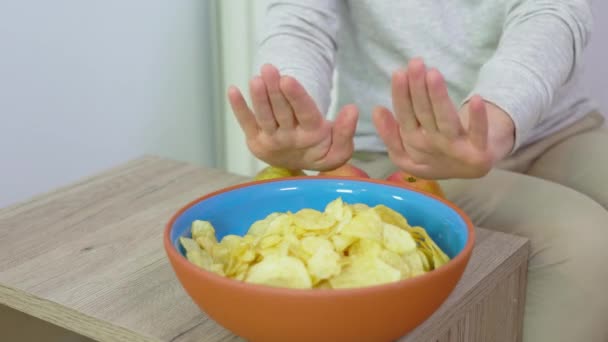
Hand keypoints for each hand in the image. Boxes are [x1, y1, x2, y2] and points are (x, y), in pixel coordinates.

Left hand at [227, 64, 358, 170]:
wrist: (302, 165)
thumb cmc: (323, 149)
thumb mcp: (341, 148)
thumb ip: (346, 131)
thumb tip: (352, 109)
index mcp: (312, 137)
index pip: (304, 114)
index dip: (296, 97)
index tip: (288, 79)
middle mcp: (290, 138)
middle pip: (282, 112)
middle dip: (275, 90)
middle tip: (269, 69)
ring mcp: (271, 140)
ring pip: (264, 116)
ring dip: (258, 97)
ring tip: (256, 78)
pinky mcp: (256, 141)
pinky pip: (247, 123)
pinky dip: (239, 108)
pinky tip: (232, 90)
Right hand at [373, 58, 514, 179]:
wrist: (470, 170)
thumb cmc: (434, 153)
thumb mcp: (405, 151)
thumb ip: (389, 133)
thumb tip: (376, 109)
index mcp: (413, 143)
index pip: (405, 116)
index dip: (401, 95)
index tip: (399, 72)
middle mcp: (432, 146)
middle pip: (424, 114)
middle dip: (418, 88)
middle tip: (415, 63)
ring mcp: (456, 150)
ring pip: (446, 120)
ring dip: (440, 98)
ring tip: (433, 73)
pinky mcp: (479, 153)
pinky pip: (479, 134)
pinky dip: (478, 119)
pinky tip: (477, 99)